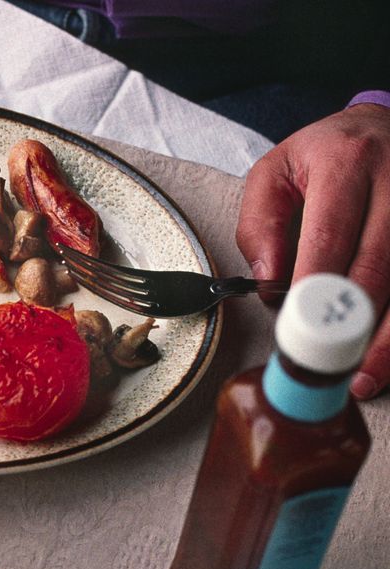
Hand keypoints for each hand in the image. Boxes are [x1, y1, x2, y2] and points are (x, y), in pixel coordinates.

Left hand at [236, 102, 389, 398]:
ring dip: (389, 335)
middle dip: (352, 322)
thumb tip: (268, 279)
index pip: (331, 234)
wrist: (386, 125)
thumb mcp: (275, 170)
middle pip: (380, 263)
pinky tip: (389, 355)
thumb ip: (259, 222)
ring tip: (364, 376)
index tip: (298, 326)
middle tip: (327, 364)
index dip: (315, 287)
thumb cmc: (327, 155)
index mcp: (346, 164)